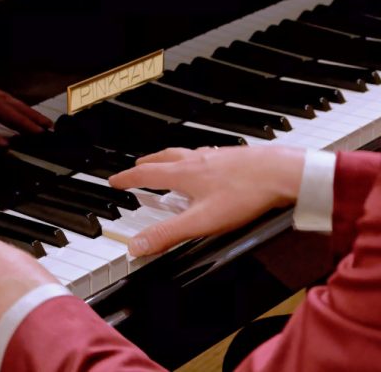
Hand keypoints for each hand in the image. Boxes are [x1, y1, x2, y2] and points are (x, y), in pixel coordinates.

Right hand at [108, 146, 305, 256]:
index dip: (127, 178)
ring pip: (186, 154)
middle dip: (147, 163)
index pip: (146, 175)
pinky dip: (197, 159)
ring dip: (170, 158)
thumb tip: (136, 245)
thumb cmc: (245, 194)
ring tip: (169, 163)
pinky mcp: (235, 157)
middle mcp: (197, 160)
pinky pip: (208, 155)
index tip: (115, 180)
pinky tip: (208, 166)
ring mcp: (217, 156)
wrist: (284, 173)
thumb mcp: (201, 221)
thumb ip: (167, 234)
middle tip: (138, 165)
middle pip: (164, 158)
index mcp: (183, 174)